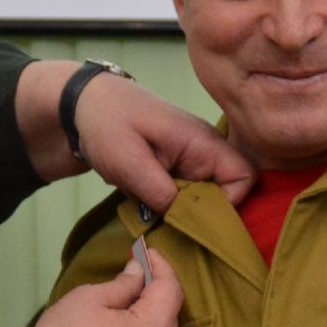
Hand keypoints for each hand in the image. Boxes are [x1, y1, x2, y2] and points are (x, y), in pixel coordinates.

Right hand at [0, 248, 182, 326]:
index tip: (143, 251)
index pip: (170, 288)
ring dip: (150, 311)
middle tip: (134, 270)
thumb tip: (139, 272)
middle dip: (155, 288)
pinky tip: (124, 324)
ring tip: (126, 296)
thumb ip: (123, 284)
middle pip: (170, 311)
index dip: (159, 265)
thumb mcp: (89, 300)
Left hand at [17, 62, 254, 210]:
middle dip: (197, 212)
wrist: (82, 105)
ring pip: (201, 198)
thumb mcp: (129, 161)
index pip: (245, 178)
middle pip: (225, 193)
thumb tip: (184, 221)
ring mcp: (191, 159)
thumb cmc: (107, 123)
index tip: (193, 216)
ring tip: (145, 202)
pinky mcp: (176, 167)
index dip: (229, 204)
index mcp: (202, 142)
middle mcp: (205, 150)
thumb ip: (160, 192)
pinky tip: (141, 196)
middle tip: (163, 216)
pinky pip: (183, 194)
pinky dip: (165, 203)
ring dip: (177, 209)